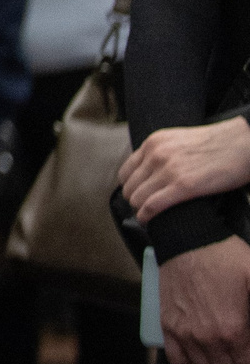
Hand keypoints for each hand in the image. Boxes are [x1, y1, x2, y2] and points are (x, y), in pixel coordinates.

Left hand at [120, 116, 249, 222]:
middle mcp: (155, 154)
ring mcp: (168, 170)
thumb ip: (163, 153)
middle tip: (144, 211)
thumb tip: (153, 172)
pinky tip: (148, 222)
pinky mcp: (184, 186)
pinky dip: (146, 216)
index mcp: (153, 142)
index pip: (126, 172)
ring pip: (137, 198)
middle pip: (129, 187)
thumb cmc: (218, 145)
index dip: (130, 188)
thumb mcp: (180, 141)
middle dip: (134, 202)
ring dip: (139, 211)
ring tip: (147, 218)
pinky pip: (152, 206)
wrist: (243, 143)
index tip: (137, 197)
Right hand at [160, 236, 249, 363]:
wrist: (187, 240)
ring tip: (224, 349)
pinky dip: (189, 359)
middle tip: (243, 348)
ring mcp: (184, 333)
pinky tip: (198, 348)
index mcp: (234, 330)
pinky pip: (177, 360)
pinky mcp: (168, 325)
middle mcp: (208, 339)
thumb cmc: (226, 258)